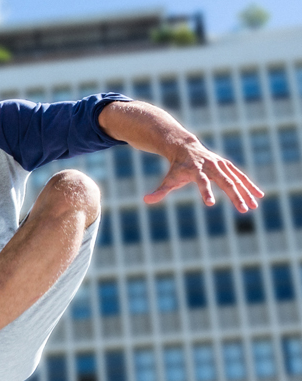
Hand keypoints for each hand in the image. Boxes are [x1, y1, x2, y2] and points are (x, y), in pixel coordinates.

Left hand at [144, 140, 263, 211]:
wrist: (185, 147)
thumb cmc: (176, 167)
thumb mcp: (168, 179)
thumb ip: (160, 191)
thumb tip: (146, 200)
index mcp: (196, 170)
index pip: (202, 182)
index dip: (205, 192)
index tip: (210, 204)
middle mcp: (211, 166)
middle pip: (224, 181)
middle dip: (235, 196)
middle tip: (243, 210)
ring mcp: (220, 164)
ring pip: (236, 178)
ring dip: (246, 192)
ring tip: (254, 206)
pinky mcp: (226, 165)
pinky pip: (240, 175)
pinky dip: (249, 184)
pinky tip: (258, 195)